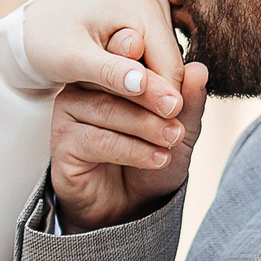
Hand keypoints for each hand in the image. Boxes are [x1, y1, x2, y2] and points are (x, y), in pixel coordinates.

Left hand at [21, 0, 189, 119]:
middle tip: (147, 129)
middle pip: (171, 64)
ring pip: (167, 63)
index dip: (161, 105)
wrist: (35, 26)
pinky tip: (128, 95)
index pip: (169, 68)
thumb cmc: (48, 42)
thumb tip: (144, 85)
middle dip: (156, 97)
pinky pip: (158, 56)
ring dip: (151, 91)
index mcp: (142, 2)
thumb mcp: (74, 60)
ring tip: (132, 112)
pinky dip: (146, 78)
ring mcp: (155, 2)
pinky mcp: (151, 14)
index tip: (159, 138)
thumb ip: (110, 73)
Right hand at [50, 59, 210, 232]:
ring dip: (145, 125)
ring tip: (172, 139)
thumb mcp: (182, 130)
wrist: (132, 207)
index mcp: (112, 71)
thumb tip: (198, 69)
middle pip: (115, 77)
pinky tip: (156, 158)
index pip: (127, 52)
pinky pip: (97, 140)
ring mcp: (69, 113)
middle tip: (177, 109)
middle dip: (152, 93)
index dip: (152, 63)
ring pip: (107, 109)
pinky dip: (132, 150)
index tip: (175, 80)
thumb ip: (189, 102)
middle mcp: (85, 86)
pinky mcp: (61, 143)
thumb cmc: (153, 159)